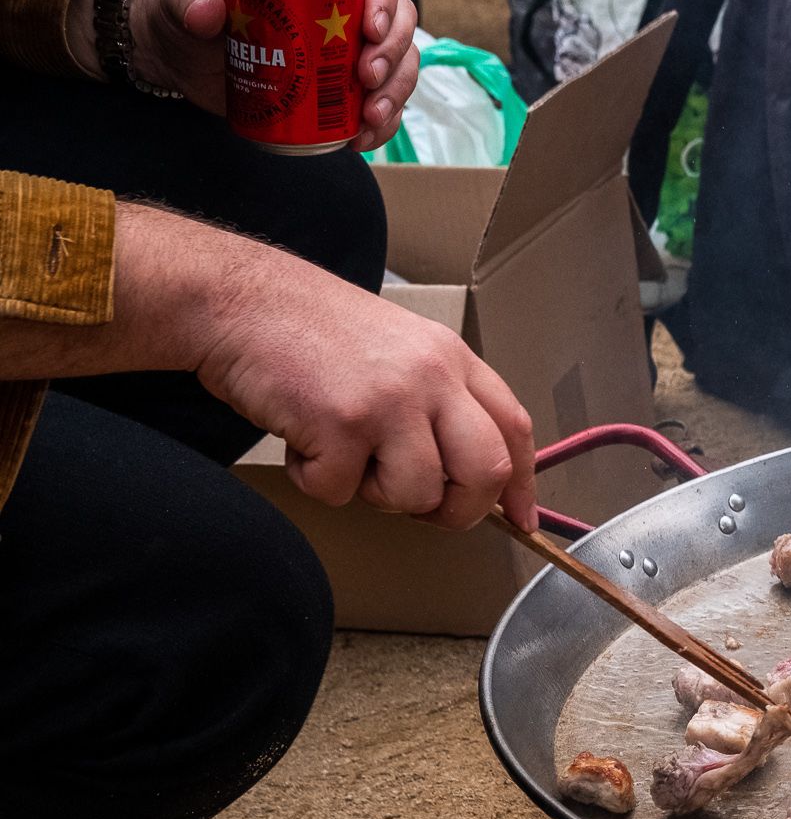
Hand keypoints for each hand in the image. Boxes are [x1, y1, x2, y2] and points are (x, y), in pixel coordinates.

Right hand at [123, 208, 538, 530]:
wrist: (240, 300)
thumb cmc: (312, 330)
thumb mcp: (400, 350)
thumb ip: (439, 401)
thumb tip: (466, 476)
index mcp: (453, 359)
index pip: (514, 429)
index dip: (523, 483)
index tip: (521, 518)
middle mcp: (433, 377)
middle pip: (486, 472)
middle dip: (460, 510)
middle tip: (424, 509)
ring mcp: (390, 400)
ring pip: (417, 494)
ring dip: (375, 493)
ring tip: (342, 451)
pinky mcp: (342, 423)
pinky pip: (343, 493)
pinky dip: (316, 480)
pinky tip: (301, 439)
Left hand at [127, 0, 418, 150]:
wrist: (180, 56)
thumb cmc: (186, 13)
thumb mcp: (182, 0)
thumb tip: (208, 13)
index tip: (369, 29)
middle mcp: (345, 11)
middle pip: (398, 24)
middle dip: (393, 55)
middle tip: (367, 78)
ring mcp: (348, 54)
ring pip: (398, 68)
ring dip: (395, 94)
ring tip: (369, 117)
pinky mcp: (341, 92)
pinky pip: (380, 107)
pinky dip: (380, 126)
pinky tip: (361, 140)